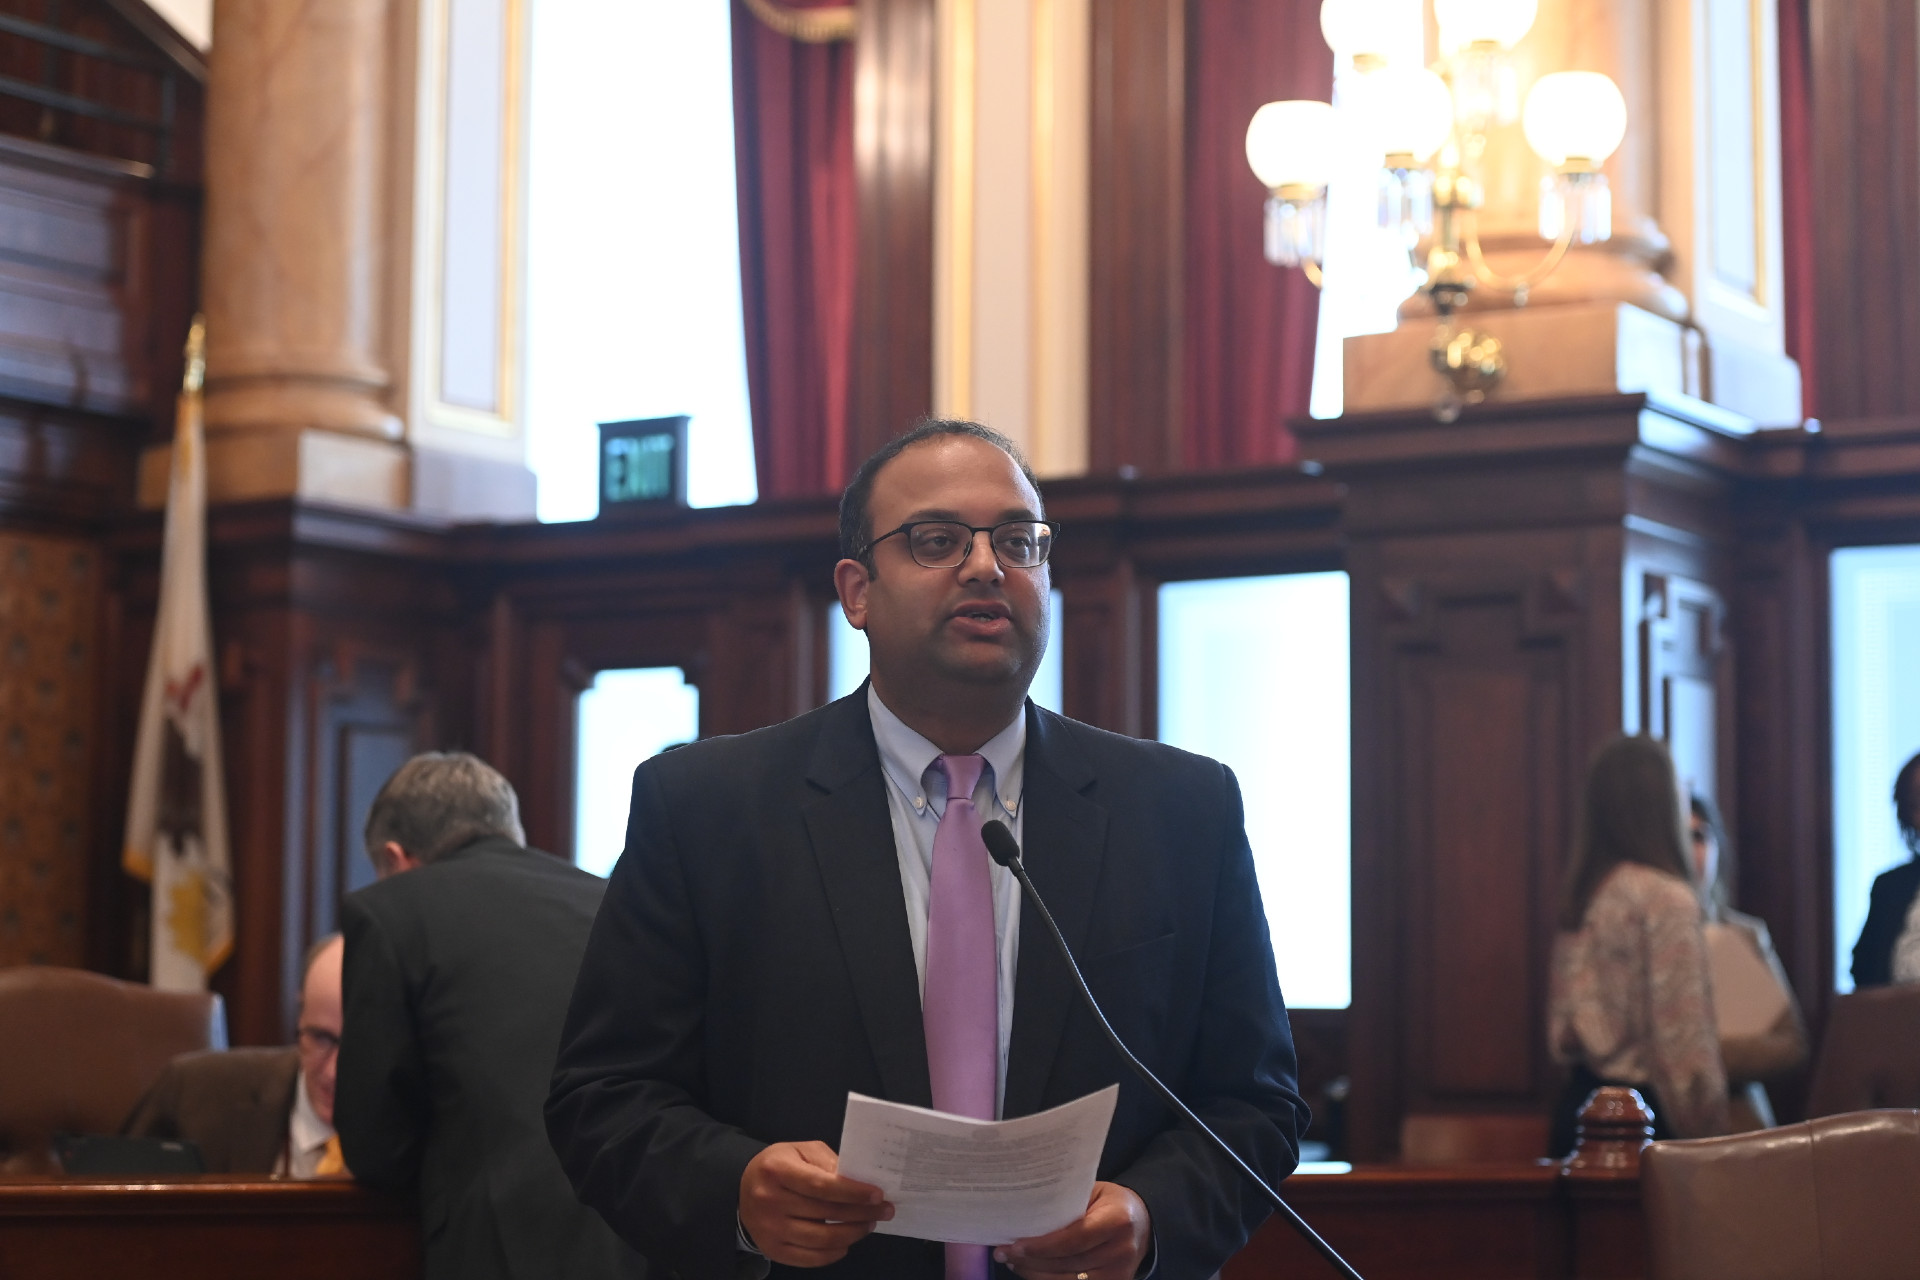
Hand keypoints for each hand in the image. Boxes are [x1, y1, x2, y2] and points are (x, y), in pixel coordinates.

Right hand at [738, 1141, 893, 1267]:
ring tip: (868, 1224)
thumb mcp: (800, 1151)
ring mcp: (770, 1230)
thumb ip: (827, 1162)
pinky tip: (847, 1242)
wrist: (742, 1188)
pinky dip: (834, 1253)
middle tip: (884, 1210)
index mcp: (777, 1171)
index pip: (822, 1186)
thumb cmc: (779, 1166)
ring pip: (822, 1240)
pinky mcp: (773, 1250)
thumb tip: (856, 1181)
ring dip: (853, 1233)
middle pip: (826, 1213)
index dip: (853, 1192)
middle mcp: (771, 1202)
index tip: (877, 1194)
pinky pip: (810, 1259)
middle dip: (861, 1213)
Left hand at [994, 1181, 1151, 1279]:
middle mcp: (1121, 1251)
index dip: (1042, 1246)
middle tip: (1003, 1253)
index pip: (1073, 1239)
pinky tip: (1031, 1271)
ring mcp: (1119, 1273)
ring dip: (1035, 1274)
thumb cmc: (1111, 1203)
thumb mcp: (1093, 1192)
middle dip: (1030, 1261)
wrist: (1143, 1223)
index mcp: (1117, 1221)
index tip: (1014, 1245)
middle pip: (1067, 1264)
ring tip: (1012, 1262)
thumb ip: (1066, 1203)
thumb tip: (1024, 1212)